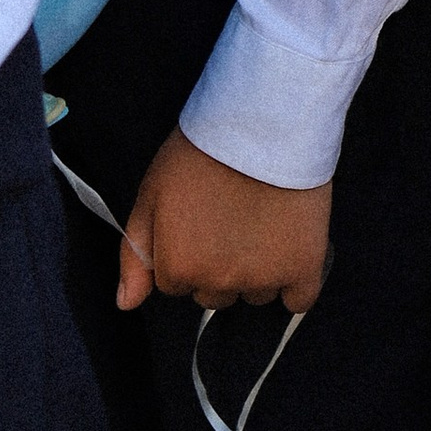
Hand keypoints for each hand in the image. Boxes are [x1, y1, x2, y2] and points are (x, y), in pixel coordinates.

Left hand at [118, 132, 332, 315]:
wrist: (262, 127)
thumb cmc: (203, 154)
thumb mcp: (151, 195)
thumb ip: (135, 255)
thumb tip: (127, 303)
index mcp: (179, 267)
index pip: (176, 284)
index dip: (186, 251)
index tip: (199, 222)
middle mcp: (220, 282)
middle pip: (215, 294)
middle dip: (218, 265)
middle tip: (228, 221)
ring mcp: (263, 278)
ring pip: (254, 294)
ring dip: (255, 271)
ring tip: (261, 224)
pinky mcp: (303, 268)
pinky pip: (298, 301)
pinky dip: (294, 284)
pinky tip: (288, 253)